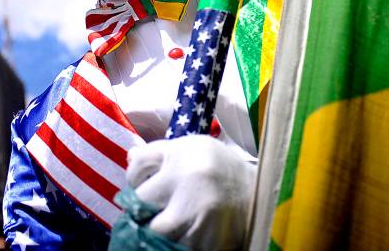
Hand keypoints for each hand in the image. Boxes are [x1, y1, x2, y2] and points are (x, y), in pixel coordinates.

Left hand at [126, 135, 256, 249]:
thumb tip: (129, 157)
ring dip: (157, 227)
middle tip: (151, 208)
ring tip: (171, 218)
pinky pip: (176, 245)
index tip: (141, 183)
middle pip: (141, 204)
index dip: (133, 178)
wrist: (259, 194)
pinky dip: (176, 239)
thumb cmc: (219, 167)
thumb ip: (159, 152)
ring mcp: (196, 217)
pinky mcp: (204, 242)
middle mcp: (187, 185)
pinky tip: (185, 229)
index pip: (137, 169)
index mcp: (182, 158)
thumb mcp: (191, 148)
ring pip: (155, 230)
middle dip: (142, 208)